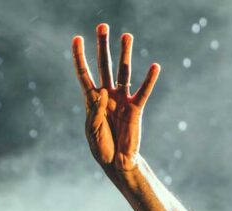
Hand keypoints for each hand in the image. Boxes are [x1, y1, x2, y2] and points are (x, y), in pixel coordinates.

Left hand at [72, 23, 160, 172]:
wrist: (117, 163)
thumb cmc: (101, 147)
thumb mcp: (92, 131)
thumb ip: (95, 112)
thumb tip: (103, 92)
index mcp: (92, 99)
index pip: (84, 73)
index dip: (79, 57)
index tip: (76, 38)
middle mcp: (107, 95)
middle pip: (104, 66)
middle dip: (102, 46)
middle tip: (102, 26)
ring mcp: (122, 100)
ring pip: (123, 72)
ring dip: (124, 54)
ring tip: (127, 36)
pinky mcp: (135, 109)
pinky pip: (143, 92)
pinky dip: (149, 80)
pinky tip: (155, 66)